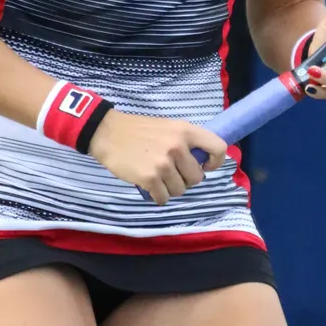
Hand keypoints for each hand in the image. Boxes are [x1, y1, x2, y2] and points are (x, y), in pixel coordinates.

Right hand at [88, 110, 226, 205]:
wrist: (108, 133)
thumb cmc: (139, 129)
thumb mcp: (168, 126)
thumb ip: (185, 141)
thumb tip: (201, 162)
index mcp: (185, 130)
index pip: (218, 147)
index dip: (215, 162)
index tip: (205, 166)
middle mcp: (177, 147)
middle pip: (197, 178)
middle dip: (185, 179)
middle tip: (171, 172)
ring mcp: (163, 164)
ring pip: (180, 190)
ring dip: (170, 188)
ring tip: (158, 177)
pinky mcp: (150, 178)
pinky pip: (164, 198)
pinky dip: (158, 196)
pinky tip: (150, 186)